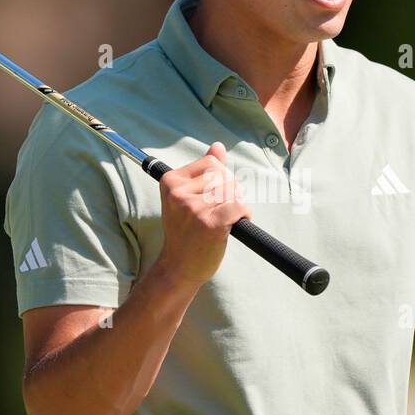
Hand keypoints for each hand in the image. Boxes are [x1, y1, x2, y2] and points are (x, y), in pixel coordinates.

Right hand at [156, 142, 251, 287]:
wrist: (179, 268)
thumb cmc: (185, 232)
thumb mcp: (186, 197)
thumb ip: (203, 170)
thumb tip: (218, 146)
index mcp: (171, 181)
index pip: (211, 163)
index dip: (220, 178)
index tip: (213, 197)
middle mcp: (179, 193)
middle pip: (224, 176)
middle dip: (230, 191)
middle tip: (219, 211)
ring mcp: (194, 208)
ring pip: (232, 191)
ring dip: (236, 204)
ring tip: (224, 219)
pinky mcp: (211, 223)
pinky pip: (239, 206)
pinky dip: (244, 214)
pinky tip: (235, 224)